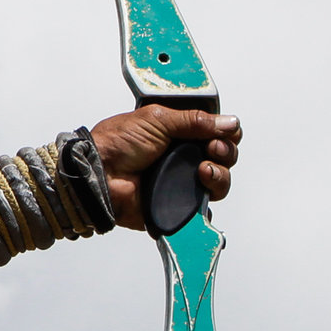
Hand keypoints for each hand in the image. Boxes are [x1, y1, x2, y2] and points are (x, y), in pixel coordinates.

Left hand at [89, 106, 241, 230]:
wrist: (101, 173)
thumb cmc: (119, 143)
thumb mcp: (158, 120)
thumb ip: (195, 120)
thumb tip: (229, 122)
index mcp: (181, 133)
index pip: (218, 133)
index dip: (226, 134)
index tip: (222, 134)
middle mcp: (185, 158)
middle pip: (225, 157)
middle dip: (226, 152)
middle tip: (212, 149)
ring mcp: (183, 182)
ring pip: (220, 182)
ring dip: (220, 175)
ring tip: (204, 171)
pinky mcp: (178, 206)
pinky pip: (203, 210)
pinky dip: (206, 205)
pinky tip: (199, 192)